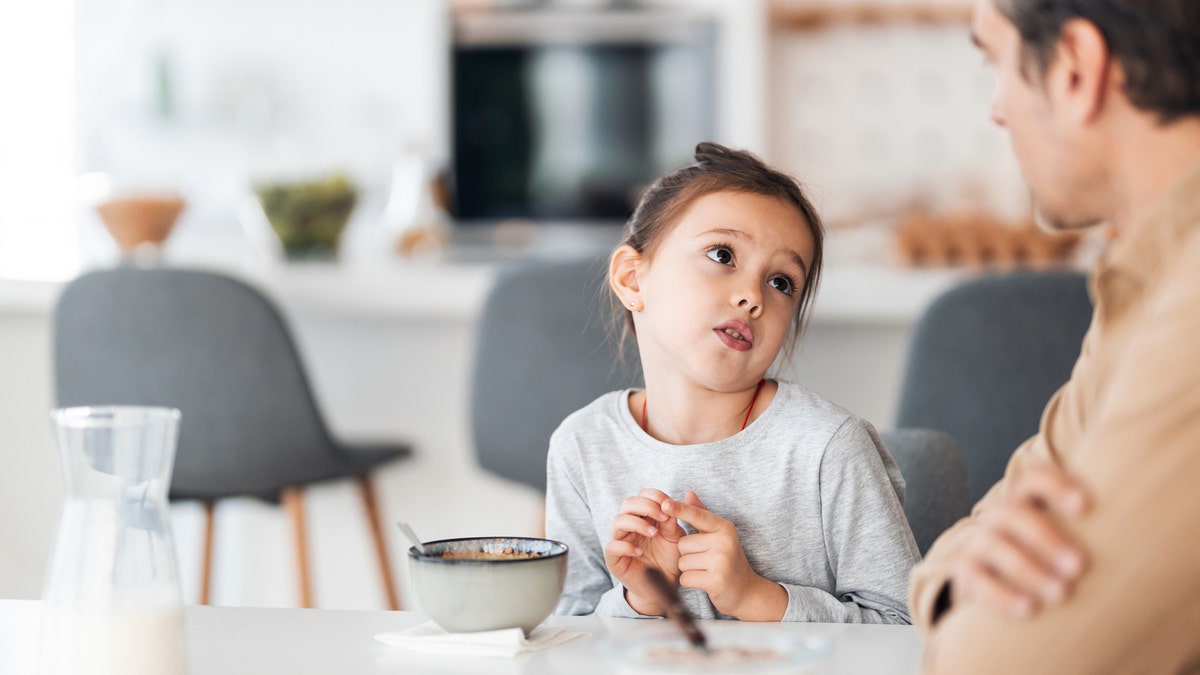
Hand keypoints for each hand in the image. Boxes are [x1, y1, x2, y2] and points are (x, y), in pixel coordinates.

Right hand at [604, 488, 686, 615]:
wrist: (663, 587)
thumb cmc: (669, 559)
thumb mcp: (675, 538)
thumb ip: (672, 521)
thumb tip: (670, 503)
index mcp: (644, 516)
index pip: (642, 495)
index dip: (654, 495)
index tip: (669, 504)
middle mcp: (629, 525)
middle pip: (628, 503)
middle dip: (646, 506)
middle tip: (662, 516)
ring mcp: (620, 540)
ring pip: (617, 521)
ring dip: (636, 523)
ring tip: (653, 533)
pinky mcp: (614, 558)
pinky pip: (612, 546)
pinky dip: (625, 546)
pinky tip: (639, 551)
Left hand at [665, 491, 786, 620]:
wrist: (747, 591)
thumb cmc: (728, 560)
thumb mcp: (718, 535)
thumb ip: (702, 514)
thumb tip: (688, 493)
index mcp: (724, 528)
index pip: (698, 516)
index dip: (680, 509)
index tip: (664, 503)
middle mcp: (724, 542)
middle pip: (683, 544)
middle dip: (688, 555)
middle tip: (707, 561)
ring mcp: (721, 561)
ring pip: (682, 562)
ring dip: (689, 570)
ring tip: (707, 571)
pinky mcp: (716, 581)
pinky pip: (685, 578)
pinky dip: (691, 583)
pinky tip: (706, 583)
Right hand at [950, 461, 1089, 618]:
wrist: (988, 573)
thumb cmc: (1038, 552)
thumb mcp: (1055, 530)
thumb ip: (1080, 523)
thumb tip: (1134, 520)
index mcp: (1023, 499)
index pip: (1033, 478)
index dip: (1057, 486)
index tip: (1086, 506)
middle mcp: (997, 516)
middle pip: (1015, 514)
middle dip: (1047, 538)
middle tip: (1079, 566)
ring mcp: (978, 543)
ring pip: (997, 547)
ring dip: (1030, 570)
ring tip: (1061, 594)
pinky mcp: (966, 572)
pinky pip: (979, 581)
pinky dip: (1003, 596)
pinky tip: (1029, 609)